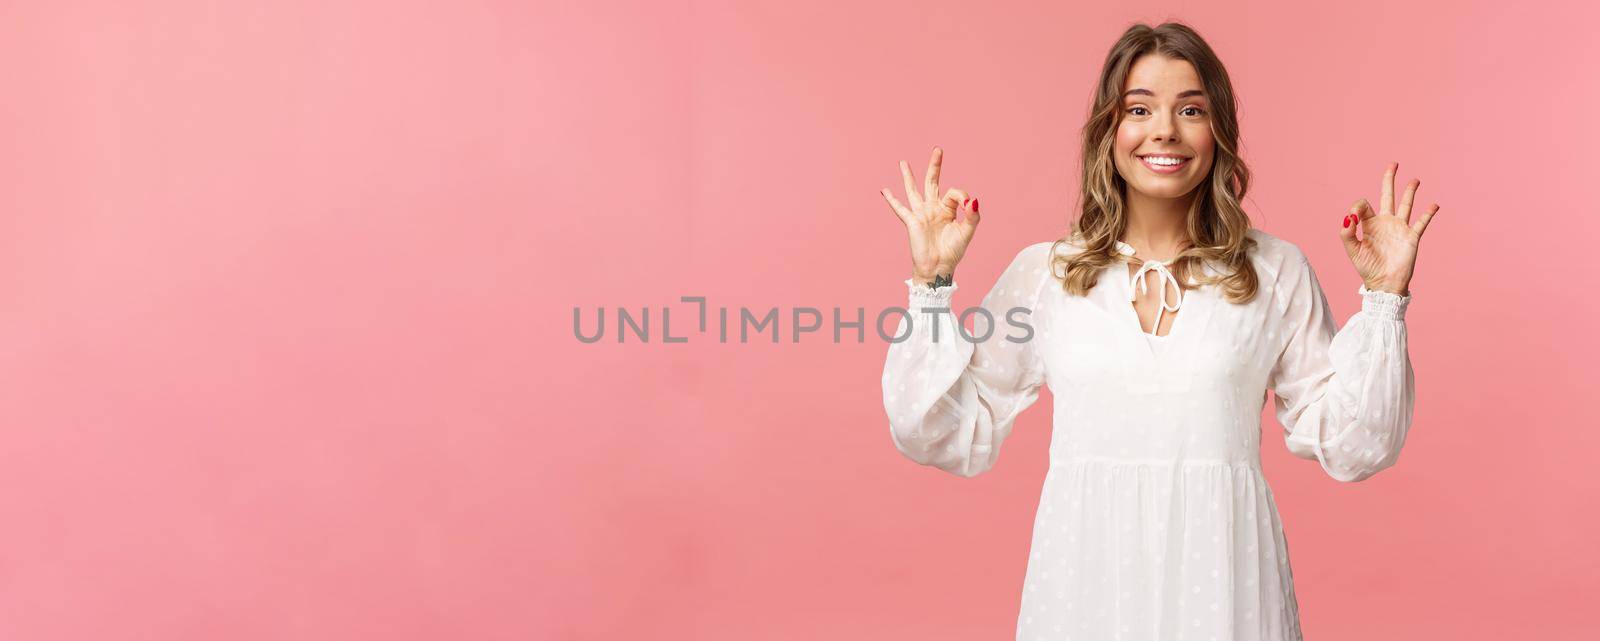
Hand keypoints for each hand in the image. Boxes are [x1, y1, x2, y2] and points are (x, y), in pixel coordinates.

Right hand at [880, 146, 979, 284]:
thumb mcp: (967, 232)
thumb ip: (972, 216)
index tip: (967, 205)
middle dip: (935, 166)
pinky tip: (884, 190)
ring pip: (914, 190)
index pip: (954, 192)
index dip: (961, 195)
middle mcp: (933, 208)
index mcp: (948, 210)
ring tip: (902, 162)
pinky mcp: (911, 222)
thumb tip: (973, 200)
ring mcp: (921, 214)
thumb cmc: (953, 252)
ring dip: (908, 176)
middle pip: (932, 182)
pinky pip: (900, 208)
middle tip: (938, 149)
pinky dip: (892, 199)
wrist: (938, 268)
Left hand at [1340, 162, 1439, 295]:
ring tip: (1414, 179)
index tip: (1356, 214)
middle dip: (1389, 180)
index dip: (1359, 205)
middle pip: (1388, 196)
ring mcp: (1399, 228)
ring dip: (1410, 191)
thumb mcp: (1352, 250)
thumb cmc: (1367, 268)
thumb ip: (1347, 233)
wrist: (1384, 283)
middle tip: (1393, 164)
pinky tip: (1433, 204)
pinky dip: (1428, 213)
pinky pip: (1421, 223)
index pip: (1364, 205)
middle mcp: (1385, 223)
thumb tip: (1349, 215)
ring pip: (1406, 205)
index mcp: (1369, 224)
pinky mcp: (1411, 237)